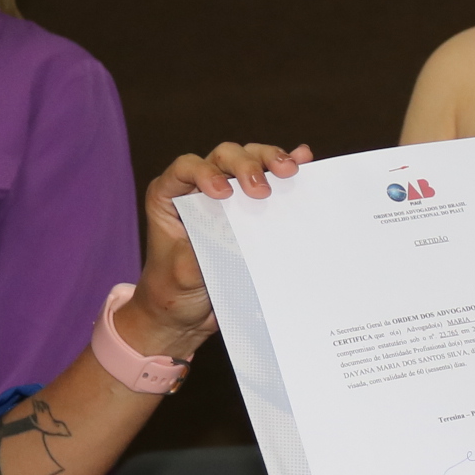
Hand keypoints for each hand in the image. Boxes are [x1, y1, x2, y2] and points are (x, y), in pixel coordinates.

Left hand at [122, 142, 312, 356]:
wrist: (185, 316)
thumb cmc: (172, 291)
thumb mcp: (181, 272)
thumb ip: (200, 247)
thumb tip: (229, 232)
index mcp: (170, 196)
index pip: (187, 168)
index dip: (206, 172)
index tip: (222, 193)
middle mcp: (197, 188)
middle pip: (223, 158)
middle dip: (246, 165)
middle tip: (261, 190)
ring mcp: (227, 196)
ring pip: (248, 160)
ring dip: (269, 160)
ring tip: (289, 171)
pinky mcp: (249, 208)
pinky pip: (268, 179)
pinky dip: (284, 166)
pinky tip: (303, 160)